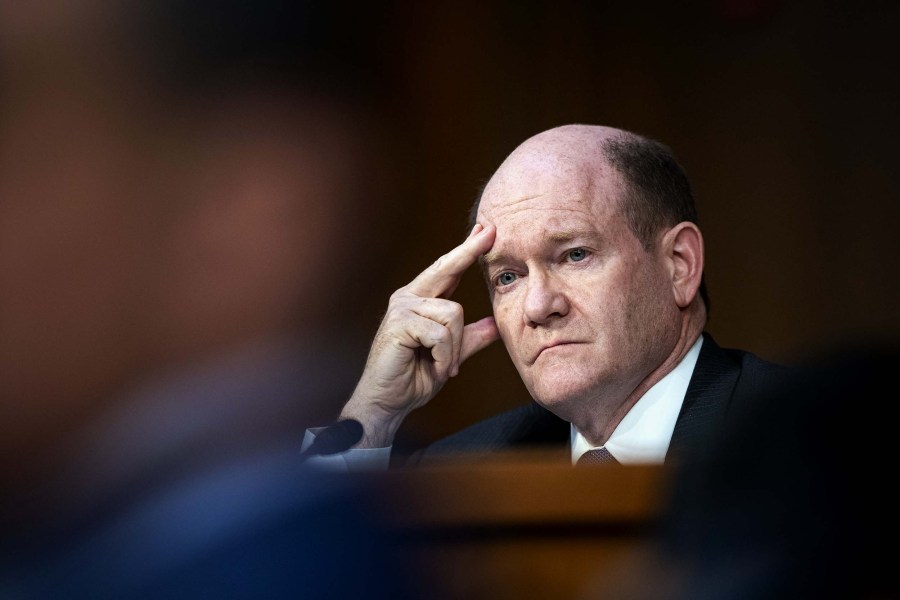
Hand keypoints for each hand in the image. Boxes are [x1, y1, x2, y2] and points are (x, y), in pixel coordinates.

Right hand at [340, 224, 499, 446]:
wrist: (388, 402)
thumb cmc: (414, 377)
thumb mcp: (452, 355)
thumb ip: (472, 337)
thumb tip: (496, 323)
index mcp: (420, 300)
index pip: (448, 270)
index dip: (467, 250)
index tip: (485, 230)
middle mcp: (408, 298)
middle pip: (446, 269)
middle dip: (469, 251)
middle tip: (490, 230)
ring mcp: (401, 308)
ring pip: (453, 313)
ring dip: (455, 348)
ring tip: (444, 365)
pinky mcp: (399, 324)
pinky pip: (440, 334)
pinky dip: (445, 357)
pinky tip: (435, 368)